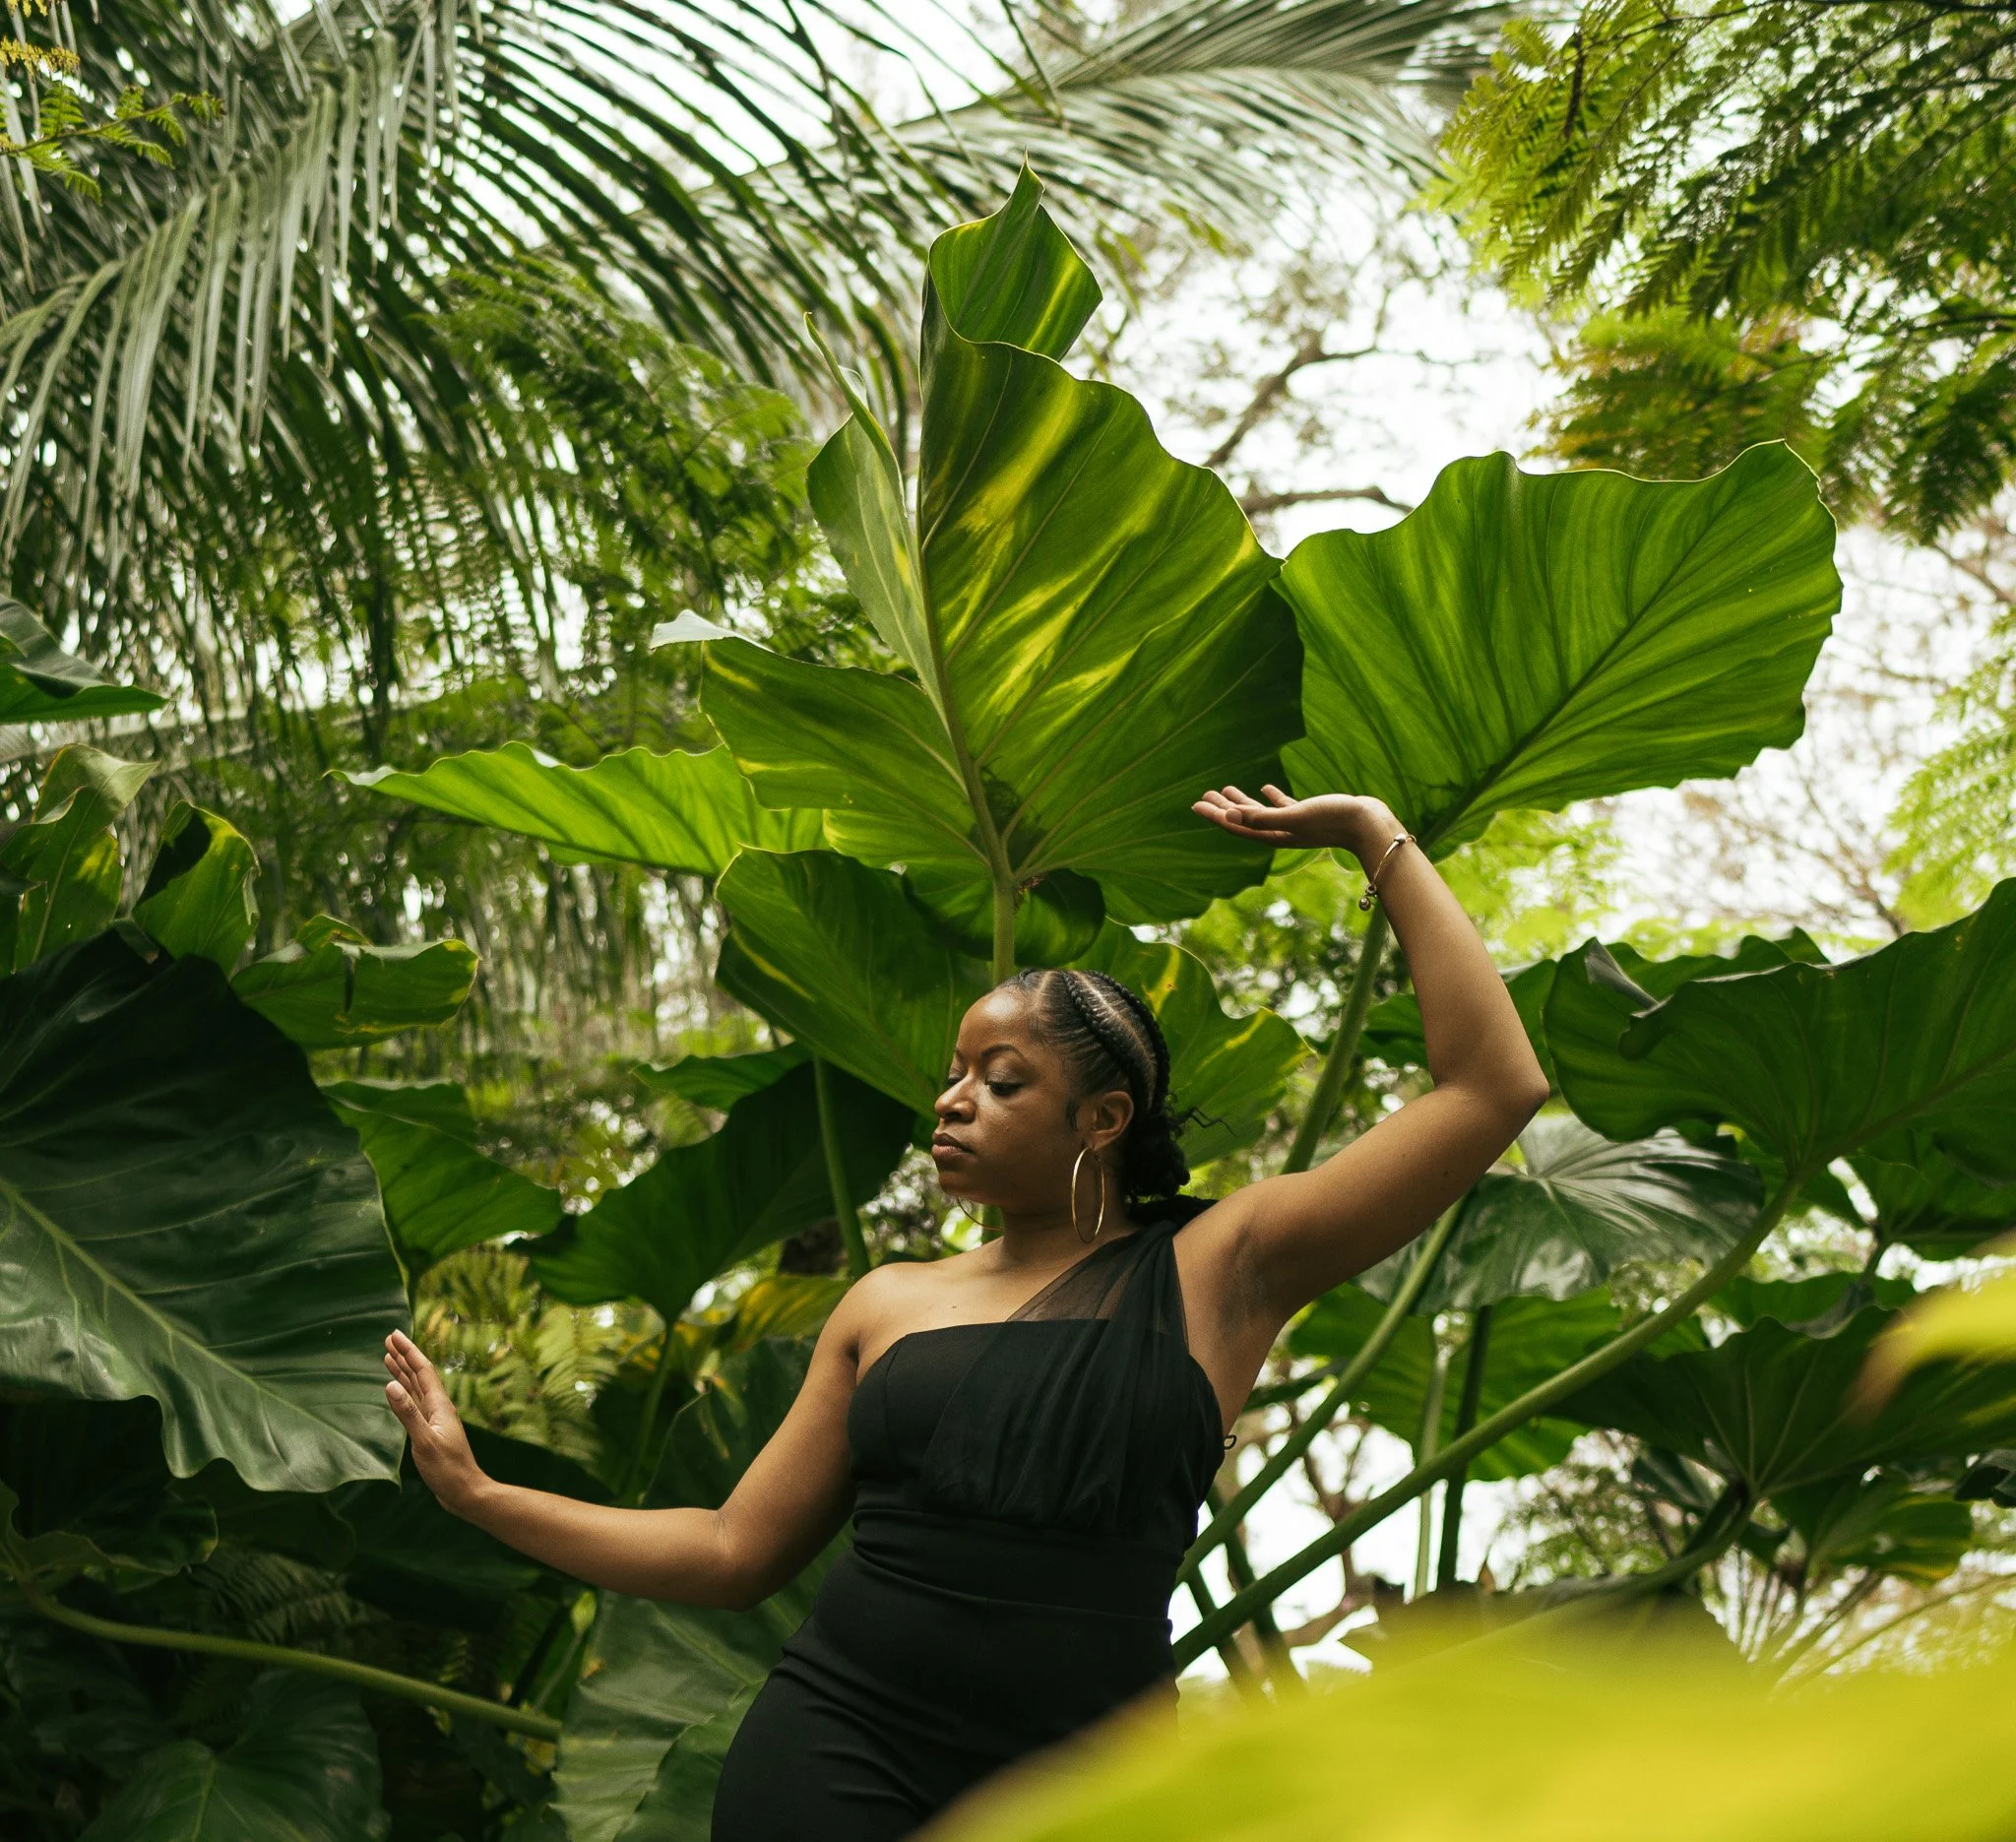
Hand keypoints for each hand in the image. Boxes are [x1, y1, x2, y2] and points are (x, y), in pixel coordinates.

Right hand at [383, 1329, 486, 1514]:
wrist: (465, 1491)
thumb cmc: (447, 1470)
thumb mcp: (424, 1442)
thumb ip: (408, 1414)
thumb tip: (391, 1386)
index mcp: (440, 1405)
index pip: (422, 1370)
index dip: (408, 1351)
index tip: (394, 1335)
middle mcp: (438, 1407)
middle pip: (419, 1375)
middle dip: (404, 1356)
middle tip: (388, 1339)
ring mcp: (435, 1419)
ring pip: (416, 1388)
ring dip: (403, 1372)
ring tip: (388, 1358)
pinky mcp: (430, 1431)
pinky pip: (415, 1404)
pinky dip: (405, 1393)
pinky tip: (399, 1391)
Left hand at [1193, 784, 1401, 861]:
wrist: (1370, 824)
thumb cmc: (1333, 819)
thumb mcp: (1295, 816)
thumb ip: (1263, 818)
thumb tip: (1229, 818)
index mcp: (1275, 835)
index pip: (1237, 826)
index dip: (1215, 816)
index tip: (1195, 805)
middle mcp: (1282, 832)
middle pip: (1244, 821)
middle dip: (1223, 809)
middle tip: (1203, 795)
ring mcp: (1295, 825)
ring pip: (1262, 813)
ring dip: (1243, 803)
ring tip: (1226, 788)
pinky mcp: (1309, 815)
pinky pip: (1283, 807)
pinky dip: (1271, 798)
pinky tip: (1265, 788)